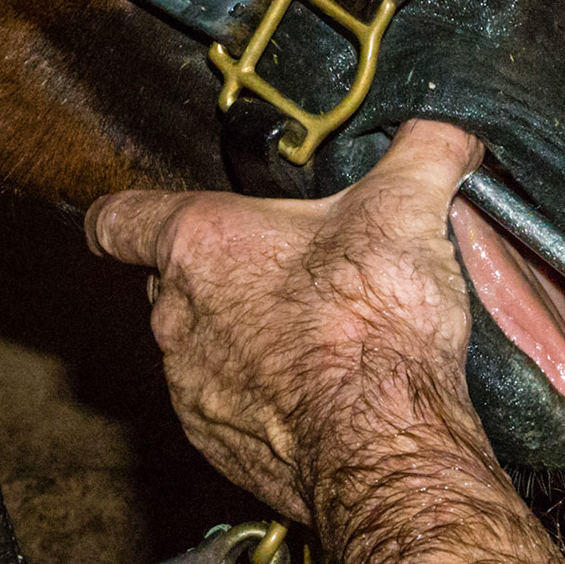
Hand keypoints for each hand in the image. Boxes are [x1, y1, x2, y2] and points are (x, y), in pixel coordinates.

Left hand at [86, 120, 564, 563]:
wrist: (385, 445)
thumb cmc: (375, 326)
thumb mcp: (408, 209)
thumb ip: (423, 148)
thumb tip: (447, 118)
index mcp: (200, 243)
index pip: (118, 219)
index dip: (124, 215)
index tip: (136, 218)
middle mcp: (177, 316)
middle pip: (172, 281)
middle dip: (224, 272)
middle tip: (290, 267)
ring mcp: (190, 386)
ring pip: (200, 345)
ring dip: (243, 336)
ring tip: (315, 333)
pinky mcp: (217, 441)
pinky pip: (224, 405)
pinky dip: (261, 396)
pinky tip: (318, 388)